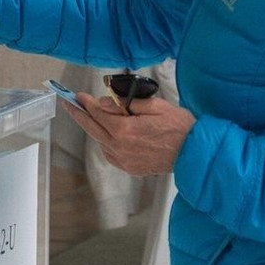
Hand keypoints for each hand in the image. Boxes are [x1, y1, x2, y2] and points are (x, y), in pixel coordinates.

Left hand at [62, 92, 193, 175]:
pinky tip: (109, 135)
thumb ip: (127, 103)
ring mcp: (124, 160)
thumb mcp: (155, 106)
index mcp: (124, 129)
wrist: (195, 153)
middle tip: (69, 105)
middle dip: (79, 115)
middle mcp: (120, 147)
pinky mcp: (131, 168)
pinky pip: (111, 154)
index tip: (78, 96)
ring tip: (93, 118)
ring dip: (95, 129)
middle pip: (93, 129)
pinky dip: (106, 143)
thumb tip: (105, 103)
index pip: (97, 114)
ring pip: (101, 142)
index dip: (86, 103)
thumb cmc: (179, 126)